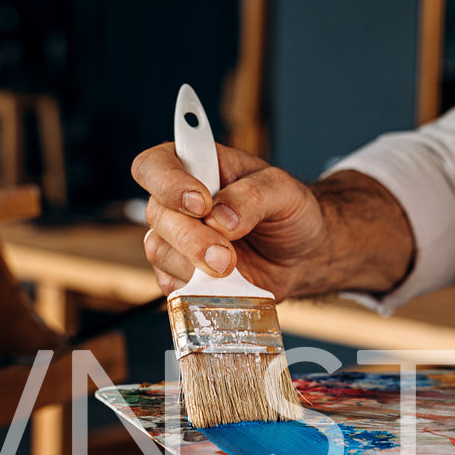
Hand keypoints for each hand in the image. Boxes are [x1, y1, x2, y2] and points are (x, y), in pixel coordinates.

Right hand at [131, 142, 329, 299]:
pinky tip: (224, 282)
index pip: (154, 166)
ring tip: (232, 268)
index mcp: (196, 166)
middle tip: (226, 256)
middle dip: (191, 238)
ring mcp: (174, 238)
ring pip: (159, 251)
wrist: (301, 255)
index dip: (168, 184)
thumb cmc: (288, 213)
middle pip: (157, 214)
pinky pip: (169, 284)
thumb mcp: (284, 192)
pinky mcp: (179, 273)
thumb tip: (220, 217)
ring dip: (194, 265)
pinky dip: (196, 288)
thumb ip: (254, 196)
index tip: (202, 205)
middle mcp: (177, 201)